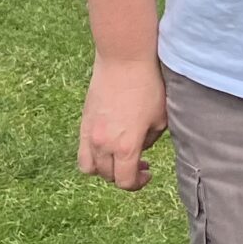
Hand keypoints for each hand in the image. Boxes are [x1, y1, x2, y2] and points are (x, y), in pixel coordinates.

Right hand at [78, 53, 166, 190]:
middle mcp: (104, 144)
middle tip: (139, 163)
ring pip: (89, 167)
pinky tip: (108, 143)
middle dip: (124, 175)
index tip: (147, 172)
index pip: (125, 182)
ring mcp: (90, 134)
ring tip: (119, 157)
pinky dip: (93, 155)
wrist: (124, 60)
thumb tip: (140, 149)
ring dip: (104, 169)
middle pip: (108, 176)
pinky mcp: (83, 122)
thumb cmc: (148, 87)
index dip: (138, 183)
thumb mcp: (160, 119)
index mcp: (126, 146)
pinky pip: (82, 150)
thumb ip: (150, 141)